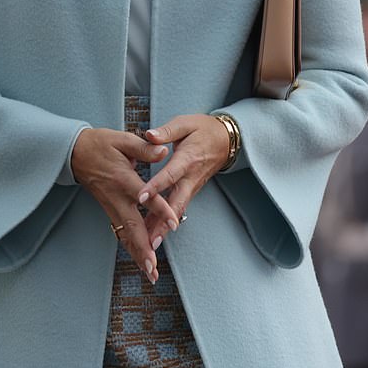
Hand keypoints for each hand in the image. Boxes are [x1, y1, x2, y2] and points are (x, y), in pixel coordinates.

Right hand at [71, 127, 179, 283]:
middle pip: (132, 227)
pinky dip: (131, 247)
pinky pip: (121, 232)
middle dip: (143, 248)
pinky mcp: (109, 209)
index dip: (160, 209)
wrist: (75, 152)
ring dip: (137, 254)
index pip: (145, 197)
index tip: (174, 222)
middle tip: (153, 267)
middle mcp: (117, 197)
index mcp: (124, 179)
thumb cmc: (100, 144)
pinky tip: (140, 260)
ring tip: (150, 273)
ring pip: (125, 234)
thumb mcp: (122, 140)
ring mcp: (111, 206)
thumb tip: (164, 151)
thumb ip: (144, 148)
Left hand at [137, 114, 229, 248]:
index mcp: (187, 158)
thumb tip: (149, 135)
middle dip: (163, 221)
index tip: (141, 196)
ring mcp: (192, 186)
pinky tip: (156, 234)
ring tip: (150, 245)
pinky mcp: (191, 191)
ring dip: (165, 228)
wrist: (226, 139)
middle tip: (150, 239)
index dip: (156, 186)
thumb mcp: (185, 123)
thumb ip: (167, 131)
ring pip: (178, 210)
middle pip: (176, 202)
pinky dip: (168, 223)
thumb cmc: (202, 129)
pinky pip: (179, 208)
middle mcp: (190, 177)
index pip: (170, 174)